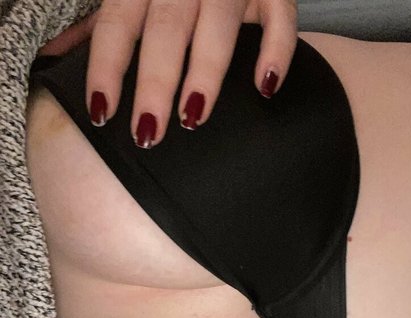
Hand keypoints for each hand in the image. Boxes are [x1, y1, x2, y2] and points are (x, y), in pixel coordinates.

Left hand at [38, 0, 297, 147]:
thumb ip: (96, 25)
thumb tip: (55, 56)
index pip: (117, 26)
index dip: (106, 68)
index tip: (102, 113)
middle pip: (165, 31)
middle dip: (156, 83)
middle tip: (149, 131)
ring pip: (218, 25)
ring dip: (206, 73)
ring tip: (193, 118)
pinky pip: (280, 17)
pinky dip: (275, 50)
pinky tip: (265, 87)